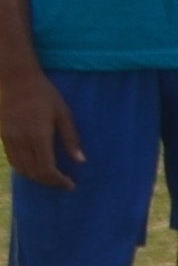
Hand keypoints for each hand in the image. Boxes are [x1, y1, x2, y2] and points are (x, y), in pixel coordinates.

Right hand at [1, 62, 80, 187]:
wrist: (16, 80)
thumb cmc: (45, 94)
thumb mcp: (63, 114)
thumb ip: (71, 138)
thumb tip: (80, 161)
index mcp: (39, 137)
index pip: (47, 169)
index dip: (58, 181)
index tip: (70, 185)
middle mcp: (22, 141)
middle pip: (34, 173)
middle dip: (49, 182)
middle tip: (63, 183)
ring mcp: (10, 139)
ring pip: (21, 169)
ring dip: (36, 177)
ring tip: (51, 177)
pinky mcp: (3, 136)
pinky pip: (12, 159)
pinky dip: (23, 168)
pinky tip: (34, 167)